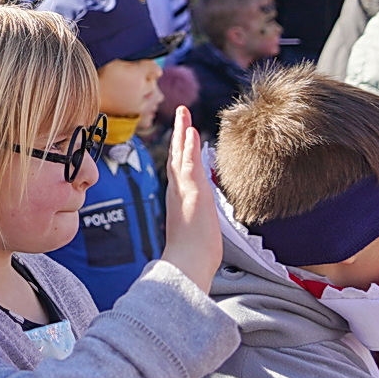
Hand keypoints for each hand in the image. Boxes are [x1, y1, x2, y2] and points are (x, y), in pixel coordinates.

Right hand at [161, 107, 221, 291]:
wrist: (186, 265)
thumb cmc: (192, 257)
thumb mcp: (195, 235)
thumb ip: (196, 225)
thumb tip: (202, 231)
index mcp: (178, 199)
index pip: (178, 169)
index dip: (180, 150)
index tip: (183, 133)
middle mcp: (177, 191)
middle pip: (176, 156)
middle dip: (179, 134)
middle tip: (181, 112)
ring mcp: (183, 190)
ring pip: (181, 155)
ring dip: (183, 132)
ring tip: (184, 112)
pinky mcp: (191, 192)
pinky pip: (189, 163)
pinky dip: (189, 146)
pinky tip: (191, 131)